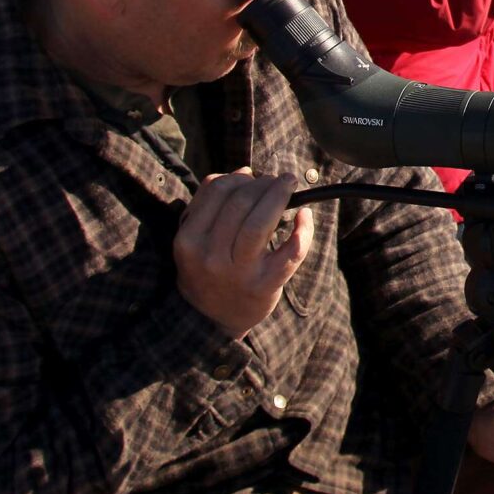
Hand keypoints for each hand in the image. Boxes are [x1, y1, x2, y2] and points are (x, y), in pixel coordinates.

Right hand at [173, 167, 306, 336]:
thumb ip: (209, 203)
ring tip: (288, 185)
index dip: (240, 177)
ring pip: (261, 223)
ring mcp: (239, 272)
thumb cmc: (205, 270)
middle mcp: (211, 257)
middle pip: (241, 203)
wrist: (211, 320)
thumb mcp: (194, 239)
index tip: (253, 175)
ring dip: (279, 196)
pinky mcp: (265, 285)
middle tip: (277, 180)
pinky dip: (303, 230)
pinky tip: (304, 216)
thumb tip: (243, 172)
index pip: (217, 191)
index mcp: (189, 241)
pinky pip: (290, 252)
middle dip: (263, 184)